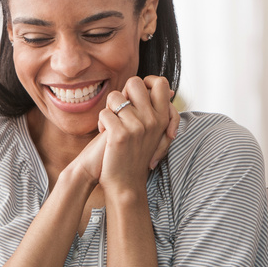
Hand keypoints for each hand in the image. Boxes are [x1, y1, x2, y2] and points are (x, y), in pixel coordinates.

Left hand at [97, 76, 174, 192]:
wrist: (124, 184)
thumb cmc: (134, 156)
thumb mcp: (152, 133)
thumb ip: (156, 111)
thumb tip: (166, 90)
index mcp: (162, 118)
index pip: (160, 82)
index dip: (146, 82)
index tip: (134, 95)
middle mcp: (152, 120)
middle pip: (134, 82)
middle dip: (122, 93)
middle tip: (120, 111)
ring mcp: (137, 126)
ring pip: (114, 97)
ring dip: (108, 110)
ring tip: (110, 126)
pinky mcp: (120, 134)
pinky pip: (104, 113)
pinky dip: (101, 123)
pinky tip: (105, 135)